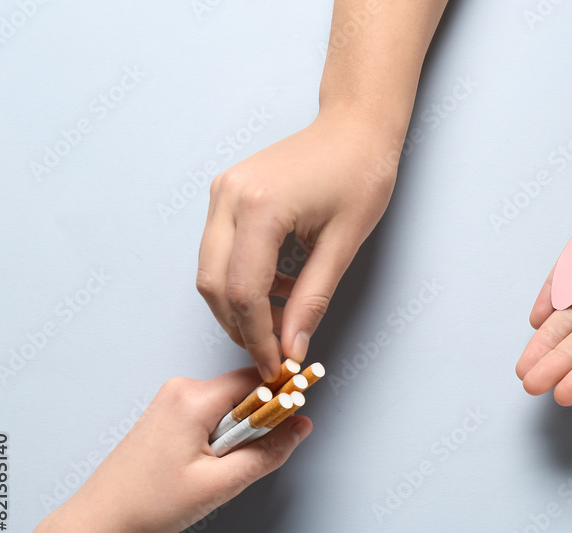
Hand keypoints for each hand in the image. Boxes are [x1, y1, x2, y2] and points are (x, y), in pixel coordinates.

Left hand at [70, 368, 312, 532]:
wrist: (100, 520)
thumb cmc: (150, 503)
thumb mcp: (221, 483)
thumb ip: (268, 452)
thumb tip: (301, 427)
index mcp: (194, 398)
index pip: (258, 380)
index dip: (284, 397)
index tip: (300, 413)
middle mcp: (181, 389)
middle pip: (245, 391)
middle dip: (258, 423)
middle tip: (246, 460)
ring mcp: (172, 400)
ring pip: (229, 405)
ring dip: (238, 433)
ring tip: (218, 469)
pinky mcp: (169, 414)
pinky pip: (211, 413)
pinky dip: (221, 435)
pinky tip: (205, 464)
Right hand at [197, 107, 400, 380]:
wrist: (355, 128)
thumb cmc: (360, 174)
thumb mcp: (342, 245)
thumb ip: (312, 300)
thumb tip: (292, 346)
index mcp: (260, 208)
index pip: (243, 293)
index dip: (257, 337)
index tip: (275, 365)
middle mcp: (229, 197)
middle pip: (214, 284)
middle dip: (240, 327)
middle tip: (274, 351)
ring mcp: (223, 191)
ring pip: (211, 269)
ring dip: (239, 305)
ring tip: (282, 322)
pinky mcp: (226, 192)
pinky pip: (220, 249)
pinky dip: (241, 278)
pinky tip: (279, 288)